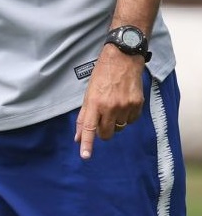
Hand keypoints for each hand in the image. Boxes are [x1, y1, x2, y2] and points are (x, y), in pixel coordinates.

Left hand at [74, 44, 144, 159]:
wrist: (123, 59)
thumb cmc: (102, 75)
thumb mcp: (89, 92)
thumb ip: (84, 115)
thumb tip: (78, 136)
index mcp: (95, 102)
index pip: (89, 127)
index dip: (87, 143)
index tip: (85, 156)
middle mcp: (110, 106)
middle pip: (105, 133)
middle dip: (102, 131)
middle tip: (102, 118)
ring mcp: (125, 106)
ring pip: (119, 128)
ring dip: (115, 122)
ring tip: (113, 104)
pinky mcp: (138, 105)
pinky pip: (131, 121)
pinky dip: (126, 116)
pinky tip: (124, 102)